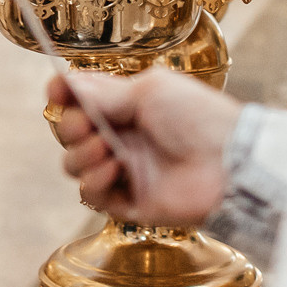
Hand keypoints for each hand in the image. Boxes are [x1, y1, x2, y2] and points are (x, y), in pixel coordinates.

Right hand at [49, 68, 243, 225]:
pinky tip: (114, 171)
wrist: (228, 164)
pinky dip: (94, 182)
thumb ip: (105, 94)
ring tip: (107, 151)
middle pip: (69, 132)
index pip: (80, 98)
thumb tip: (67, 85)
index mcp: (127, 105)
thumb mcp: (150, 91)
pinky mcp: (129, 201)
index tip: (57, 92)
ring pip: (74, 165)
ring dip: (81, 155)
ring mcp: (124, 169)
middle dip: (70, 126)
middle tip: (89, 126)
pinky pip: (91, 195)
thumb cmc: (199, 118)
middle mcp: (121, 136)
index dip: (63, 94)